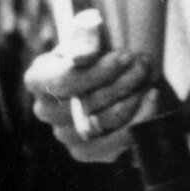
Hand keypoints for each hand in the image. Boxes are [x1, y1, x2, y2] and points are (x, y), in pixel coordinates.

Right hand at [24, 37, 155, 160]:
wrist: (105, 77)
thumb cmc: (95, 54)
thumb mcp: (88, 38)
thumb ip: (84, 40)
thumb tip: (83, 57)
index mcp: (37, 79)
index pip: (64, 82)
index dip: (97, 72)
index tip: (125, 56)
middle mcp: (45, 110)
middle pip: (88, 103)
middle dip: (123, 81)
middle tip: (143, 63)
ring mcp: (63, 134)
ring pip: (106, 120)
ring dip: (134, 97)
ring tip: (149, 77)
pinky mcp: (84, 152)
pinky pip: (115, 143)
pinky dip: (139, 121)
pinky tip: (151, 99)